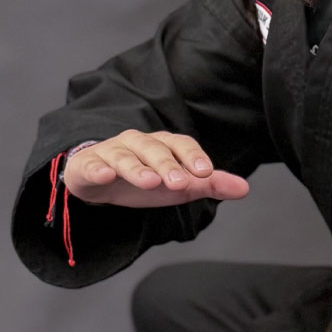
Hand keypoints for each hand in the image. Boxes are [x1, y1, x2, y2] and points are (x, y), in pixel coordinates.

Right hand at [63, 130, 249, 208]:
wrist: (99, 182)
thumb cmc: (145, 178)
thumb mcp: (179, 184)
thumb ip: (210, 184)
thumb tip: (244, 188)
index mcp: (162, 144)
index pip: (181, 144)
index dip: (193, 156)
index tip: (206, 172)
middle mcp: (137, 143)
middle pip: (154, 149)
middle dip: (168, 165)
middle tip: (180, 183)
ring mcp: (111, 152)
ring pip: (125, 157)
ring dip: (137, 168)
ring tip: (150, 182)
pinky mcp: (86, 166)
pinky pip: (91, 166)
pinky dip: (97, 169)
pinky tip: (104, 176)